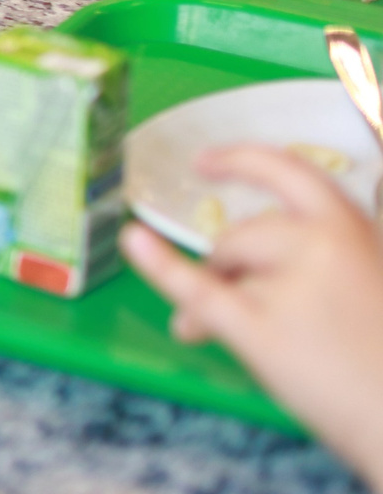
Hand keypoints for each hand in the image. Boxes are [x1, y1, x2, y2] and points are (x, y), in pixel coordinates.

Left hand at [121, 144, 382, 489]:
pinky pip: (200, 291)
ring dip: (212, 293)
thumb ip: (320, 265)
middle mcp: (324, 247)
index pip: (291, 174)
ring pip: (224, 268)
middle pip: (243, 235)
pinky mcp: (264, 332)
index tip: (205, 161)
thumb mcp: (367, 283)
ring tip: (210, 333)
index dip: (244, 161)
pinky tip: (134, 242)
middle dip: (226, 265)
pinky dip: (161, 265)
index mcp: (355, 231)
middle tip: (230, 302)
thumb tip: (249, 270)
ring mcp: (294, 286)